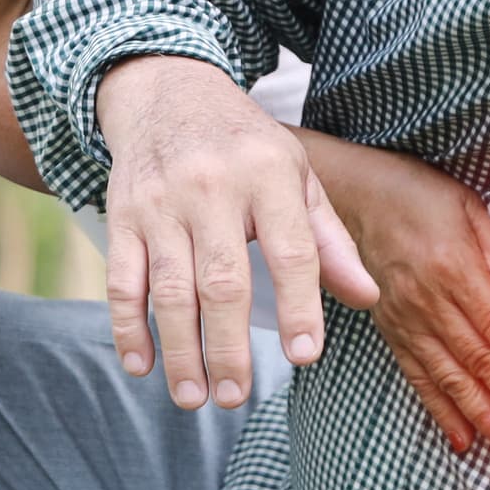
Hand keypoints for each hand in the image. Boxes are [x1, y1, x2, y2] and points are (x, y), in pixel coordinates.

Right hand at [92, 55, 375, 410]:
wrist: (166, 91)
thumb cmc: (244, 146)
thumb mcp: (298, 176)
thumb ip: (329, 241)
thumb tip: (366, 298)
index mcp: (269, 176)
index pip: (290, 250)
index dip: (299, 306)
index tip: (303, 356)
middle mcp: (213, 187)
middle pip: (223, 281)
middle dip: (229, 346)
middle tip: (237, 397)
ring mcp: (161, 203)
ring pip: (170, 289)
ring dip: (180, 350)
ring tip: (194, 398)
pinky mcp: (123, 215)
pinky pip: (123, 280)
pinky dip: (128, 327)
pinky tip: (141, 365)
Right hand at [297, 133, 489, 459]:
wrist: (351, 198)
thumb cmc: (415, 196)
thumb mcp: (467, 205)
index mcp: (453, 269)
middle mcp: (428, 304)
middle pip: (480, 362)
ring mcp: (407, 324)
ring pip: (451, 381)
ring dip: (486, 419)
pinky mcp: (392, 335)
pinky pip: (418, 380)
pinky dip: (441, 413)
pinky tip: (464, 440)